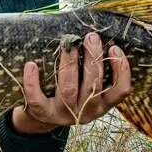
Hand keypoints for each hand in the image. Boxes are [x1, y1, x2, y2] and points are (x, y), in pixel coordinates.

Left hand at [11, 32, 131, 134]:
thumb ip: (94, 69)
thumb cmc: (72, 91)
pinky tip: (31, 64)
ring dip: (69, 65)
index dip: (121, 71)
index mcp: (102, 104)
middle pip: (93, 86)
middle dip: (93, 59)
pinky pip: (37, 99)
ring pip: (68, 90)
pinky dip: (32, 82)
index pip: (120, 91)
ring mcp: (65, 114)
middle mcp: (87, 111)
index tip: (114, 48)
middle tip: (91, 37)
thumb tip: (96, 35)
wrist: (45, 115)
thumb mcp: (87, 86)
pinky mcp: (44, 113)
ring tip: (68, 45)